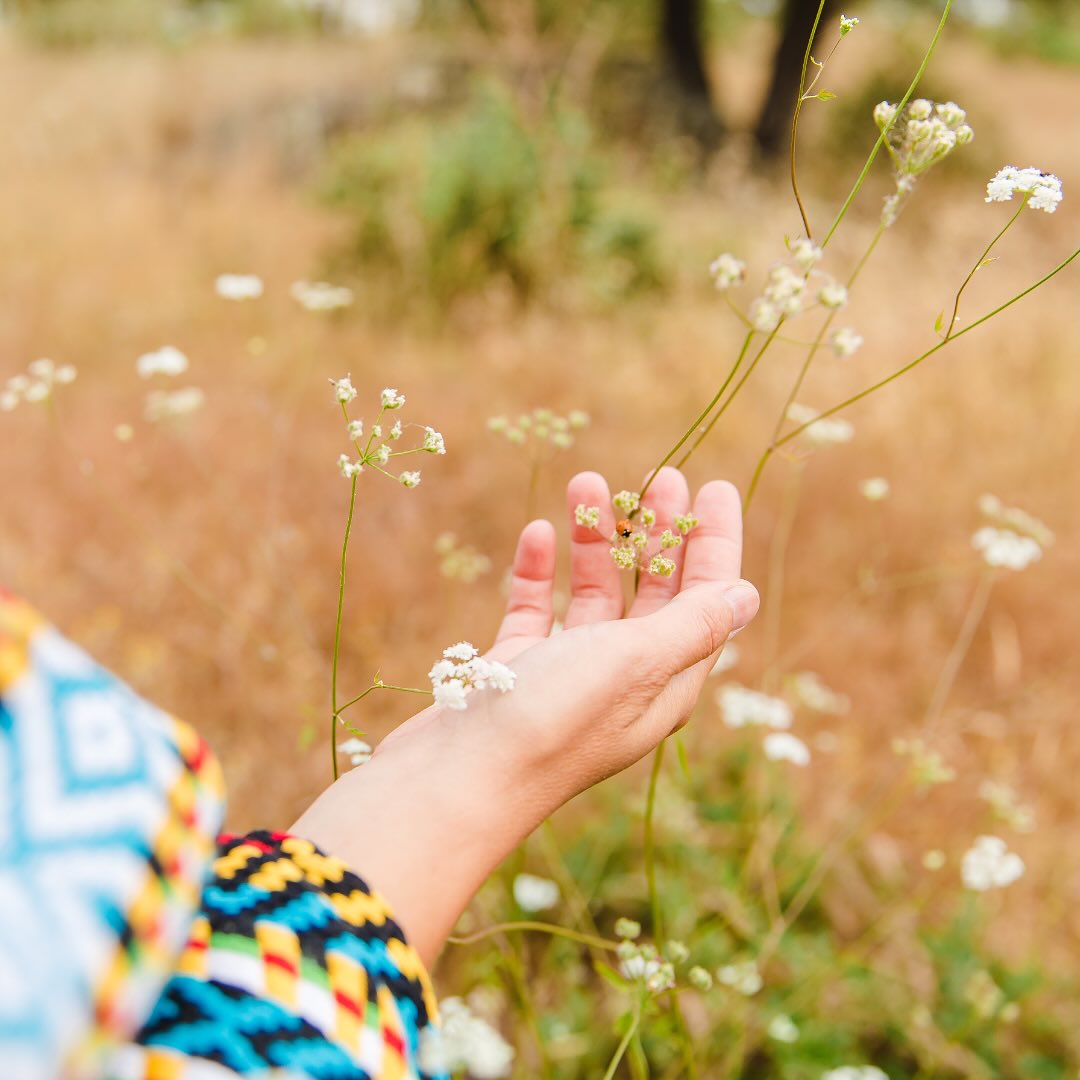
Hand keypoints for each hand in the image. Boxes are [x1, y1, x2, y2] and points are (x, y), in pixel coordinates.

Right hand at [467, 466, 756, 798]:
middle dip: (659, 532)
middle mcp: (624, 677)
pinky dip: (539, 571)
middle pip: (654, 592)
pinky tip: (536, 534)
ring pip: (594, 594)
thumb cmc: (555, 718)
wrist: (456, 779)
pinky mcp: (518, 670)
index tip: (713, 486)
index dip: (715, 542)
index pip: (707, 600)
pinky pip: (537, 610)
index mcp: (667, 680)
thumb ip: (691, 624)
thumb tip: (746, 596)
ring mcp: (568, 673)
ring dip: (595, 539)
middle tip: (660, 476)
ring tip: (587, 483)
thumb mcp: (636, 662)